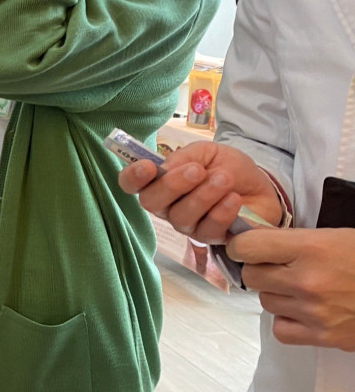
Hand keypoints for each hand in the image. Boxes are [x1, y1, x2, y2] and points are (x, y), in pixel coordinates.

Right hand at [117, 141, 283, 243]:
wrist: (261, 186)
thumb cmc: (227, 167)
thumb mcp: (206, 152)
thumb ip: (184, 157)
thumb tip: (165, 168)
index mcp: (159, 181)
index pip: (131, 183)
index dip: (133, 176)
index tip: (149, 166)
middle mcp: (167, 206)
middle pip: (151, 203)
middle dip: (172, 185)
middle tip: (197, 171)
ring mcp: (186, 224)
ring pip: (181, 216)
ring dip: (203, 196)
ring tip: (225, 179)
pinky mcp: (209, 238)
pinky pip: (207, 230)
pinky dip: (221, 212)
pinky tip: (234, 199)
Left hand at [231, 229, 354, 349]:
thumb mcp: (335, 236)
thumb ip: (295, 239)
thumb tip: (251, 238)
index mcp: (312, 248)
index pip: (247, 247)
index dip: (243, 245)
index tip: (248, 246)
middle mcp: (308, 281)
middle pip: (252, 276)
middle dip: (261, 269)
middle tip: (281, 267)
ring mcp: (314, 312)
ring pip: (266, 301)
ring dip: (277, 294)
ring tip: (302, 287)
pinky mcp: (324, 337)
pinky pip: (281, 330)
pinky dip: (288, 321)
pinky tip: (304, 311)